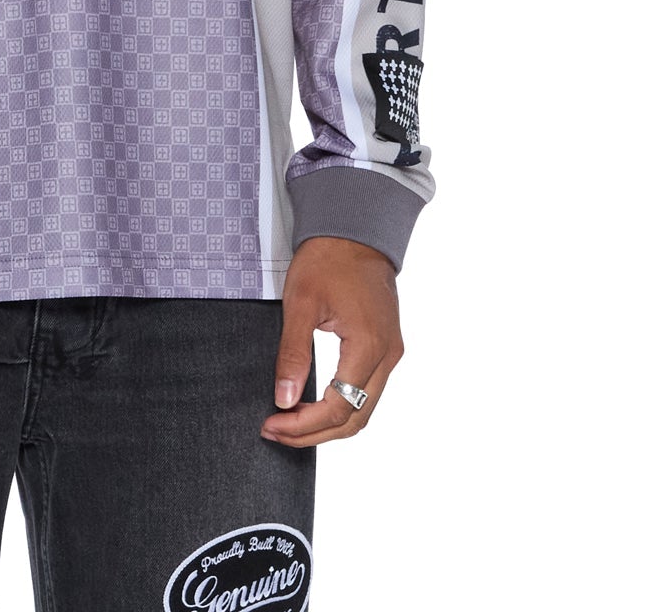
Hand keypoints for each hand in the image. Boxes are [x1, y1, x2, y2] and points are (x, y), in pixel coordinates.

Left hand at [262, 234, 402, 447]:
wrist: (354, 230)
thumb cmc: (326, 260)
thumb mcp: (300, 303)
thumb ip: (293, 354)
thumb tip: (284, 400)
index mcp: (369, 346)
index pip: (340, 408)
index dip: (304, 425)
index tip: (272, 425)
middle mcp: (388, 356)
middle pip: (355, 418)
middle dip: (314, 432)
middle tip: (276, 431)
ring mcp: (391, 352)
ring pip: (364, 409)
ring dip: (328, 423)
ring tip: (289, 422)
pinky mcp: (386, 346)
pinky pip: (367, 390)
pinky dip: (342, 405)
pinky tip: (313, 404)